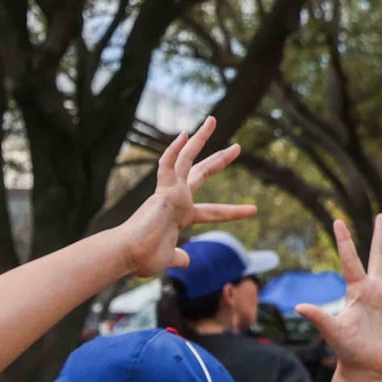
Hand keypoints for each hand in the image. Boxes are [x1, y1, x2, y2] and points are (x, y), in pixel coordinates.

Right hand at [115, 118, 255, 278]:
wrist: (128, 254)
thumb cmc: (143, 258)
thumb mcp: (168, 258)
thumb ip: (179, 257)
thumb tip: (187, 262)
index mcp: (180, 216)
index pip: (212, 211)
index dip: (233, 211)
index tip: (253, 210)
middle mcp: (177, 200)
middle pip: (201, 173)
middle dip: (219, 160)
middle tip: (237, 148)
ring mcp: (170, 193)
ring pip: (186, 159)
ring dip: (200, 139)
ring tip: (213, 120)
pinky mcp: (162, 190)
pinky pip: (168, 165)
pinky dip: (174, 150)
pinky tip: (185, 134)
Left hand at [298, 215, 381, 378]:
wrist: (366, 365)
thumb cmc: (347, 348)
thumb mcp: (333, 331)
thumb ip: (319, 317)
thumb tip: (298, 307)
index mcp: (357, 289)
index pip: (350, 260)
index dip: (344, 241)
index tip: (337, 221)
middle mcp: (377, 288)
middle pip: (380, 255)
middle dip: (381, 236)